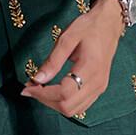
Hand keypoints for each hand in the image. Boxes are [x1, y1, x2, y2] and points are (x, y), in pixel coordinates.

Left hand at [20, 0, 123, 116]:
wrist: (108, 24)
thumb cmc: (87, 27)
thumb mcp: (67, 38)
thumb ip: (52, 61)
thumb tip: (37, 79)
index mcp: (90, 67)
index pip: (64, 92)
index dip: (43, 93)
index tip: (28, 86)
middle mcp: (97, 82)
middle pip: (68, 106)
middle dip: (45, 100)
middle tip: (31, 87)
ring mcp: (100, 87)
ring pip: (73, 110)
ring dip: (53, 104)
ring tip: (40, 89)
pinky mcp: (99, 88)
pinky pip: (80, 106)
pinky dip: (64, 103)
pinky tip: (53, 91)